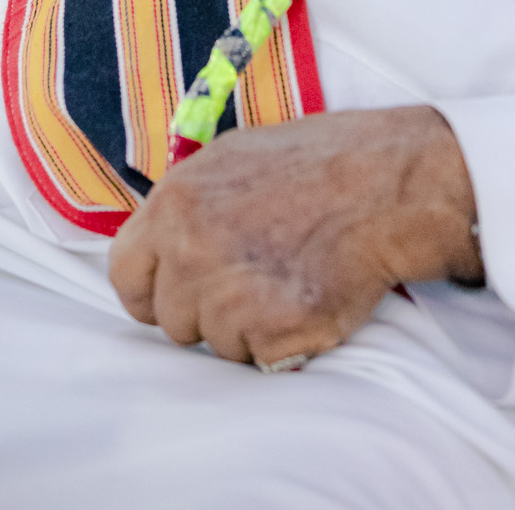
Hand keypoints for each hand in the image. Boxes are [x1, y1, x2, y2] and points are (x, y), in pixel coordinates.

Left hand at [108, 106, 482, 369]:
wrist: (389, 183)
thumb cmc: (322, 162)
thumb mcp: (237, 156)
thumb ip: (191, 201)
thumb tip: (163, 236)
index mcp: (176, 201)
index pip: (125, 274)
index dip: (153, 288)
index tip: (180, 289)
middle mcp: (191, 248)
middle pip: (171, 318)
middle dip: (206, 311)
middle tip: (254, 280)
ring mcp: (228, 292)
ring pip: (215, 343)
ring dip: (247, 327)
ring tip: (289, 281)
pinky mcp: (271, 329)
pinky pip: (258, 358)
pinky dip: (283, 341)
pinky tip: (309, 298)